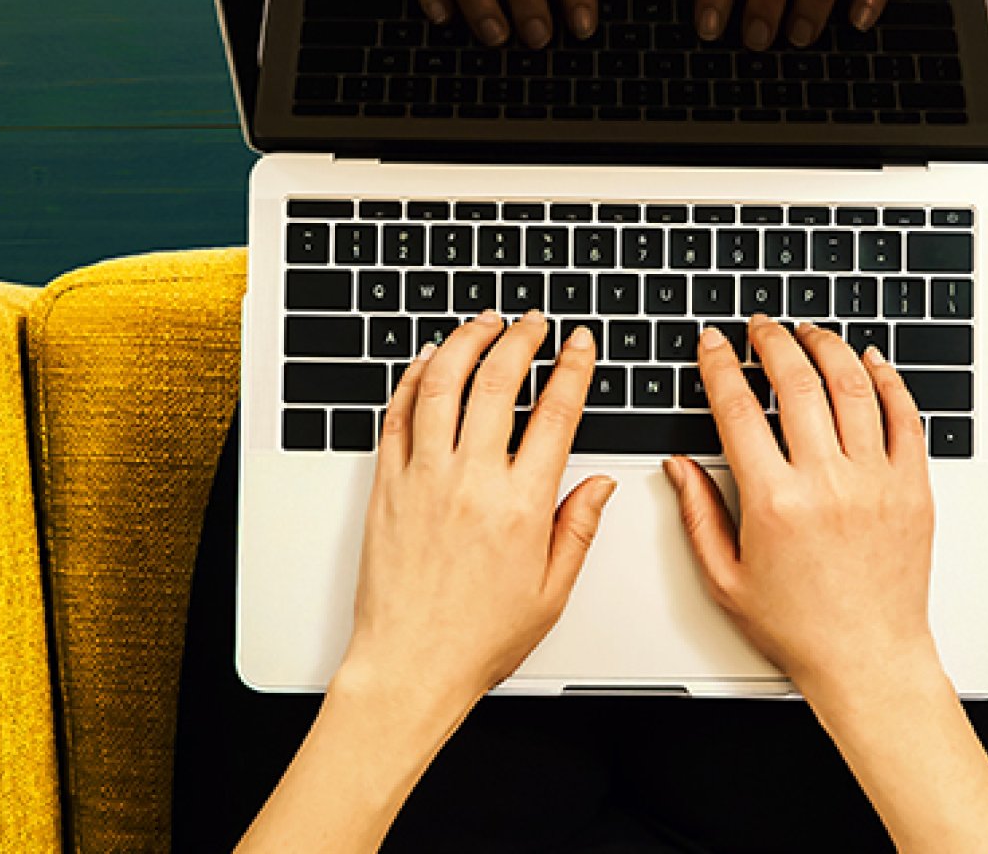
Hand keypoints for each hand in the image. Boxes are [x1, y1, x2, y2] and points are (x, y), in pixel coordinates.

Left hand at [338, 309, 614, 704]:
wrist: (410, 666)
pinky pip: (398, 415)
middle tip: (533, 322)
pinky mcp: (387, 485)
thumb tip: (600, 483)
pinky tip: (428, 362)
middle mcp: (471, 482)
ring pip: (443, 383)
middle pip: (498, 381)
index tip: (579, 344)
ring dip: (466, 341)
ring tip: (484, 323)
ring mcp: (423, 478)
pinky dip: (414, 378)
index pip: (556, 413)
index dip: (572, 368)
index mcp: (521, 507)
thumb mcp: (552, 591)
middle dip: (521, 338)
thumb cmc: (477, 639)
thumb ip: (579, 528)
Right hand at [663, 315, 938, 694]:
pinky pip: (905, 416)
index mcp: (774, 503)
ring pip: (853, 387)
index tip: (713, 343)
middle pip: (797, 382)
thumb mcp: (726, 578)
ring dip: (827, 347)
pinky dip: (887, 379)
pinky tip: (870, 361)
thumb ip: (697, 514)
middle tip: (761, 326)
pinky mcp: (913, 488)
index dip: (720, 365)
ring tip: (809, 332)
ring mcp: (876, 481)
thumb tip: (679, 466)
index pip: (739, 409)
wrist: (868, 659)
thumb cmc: (800, 628)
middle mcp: (827, 483)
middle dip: (773, 341)